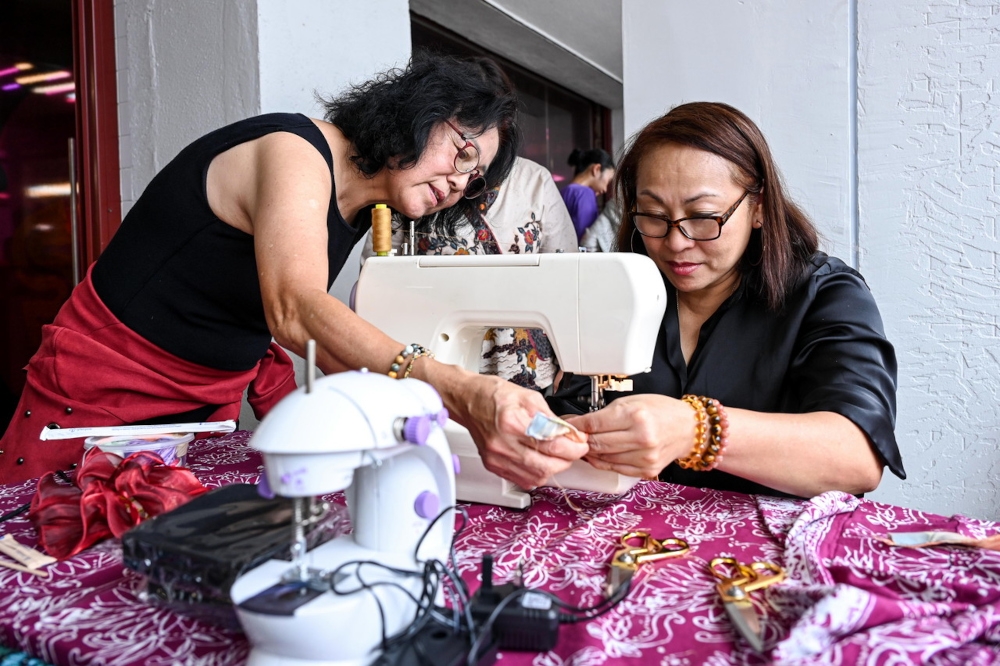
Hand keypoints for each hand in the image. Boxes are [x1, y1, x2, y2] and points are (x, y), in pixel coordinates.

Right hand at [452, 374, 589, 488]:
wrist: (467, 400)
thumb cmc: (494, 395)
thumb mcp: (528, 396)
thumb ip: (551, 417)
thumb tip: (569, 433)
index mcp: (512, 423)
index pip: (552, 444)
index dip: (573, 447)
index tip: (581, 443)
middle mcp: (503, 445)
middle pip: (546, 466)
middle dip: (567, 460)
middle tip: (573, 450)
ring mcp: (497, 458)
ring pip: (536, 478)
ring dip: (553, 468)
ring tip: (556, 454)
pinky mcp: (493, 466)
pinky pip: (523, 480)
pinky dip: (537, 473)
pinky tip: (540, 460)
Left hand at [564, 394, 694, 478]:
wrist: (688, 428)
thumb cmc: (661, 410)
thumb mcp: (632, 402)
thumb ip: (605, 414)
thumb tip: (579, 423)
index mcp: (636, 416)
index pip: (594, 424)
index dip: (577, 425)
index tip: (567, 425)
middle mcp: (641, 438)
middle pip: (597, 443)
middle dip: (581, 440)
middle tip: (573, 436)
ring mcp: (644, 457)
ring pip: (603, 458)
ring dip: (591, 452)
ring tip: (586, 444)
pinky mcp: (646, 470)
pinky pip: (615, 468)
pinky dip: (603, 461)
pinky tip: (600, 454)